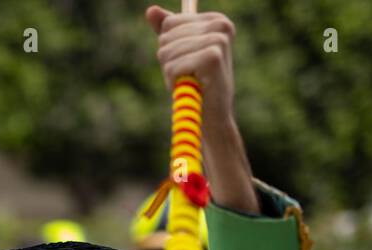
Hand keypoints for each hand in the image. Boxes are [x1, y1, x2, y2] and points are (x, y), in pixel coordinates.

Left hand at [146, 5, 235, 123]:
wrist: (212, 117)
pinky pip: (172, 66)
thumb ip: (167, 30)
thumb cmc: (196, 84)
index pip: (169, 24)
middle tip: (188, 75)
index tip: (188, 61)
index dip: (171, 48)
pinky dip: (174, 81)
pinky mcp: (212, 56)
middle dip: (169, 61)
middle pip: (166, 37)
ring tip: (189, 81)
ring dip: (172, 72)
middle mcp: (221, 25)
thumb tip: (150, 10)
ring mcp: (218, 40)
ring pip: (167, 52)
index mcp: (216, 20)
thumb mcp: (181, 52)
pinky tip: (189, 87)